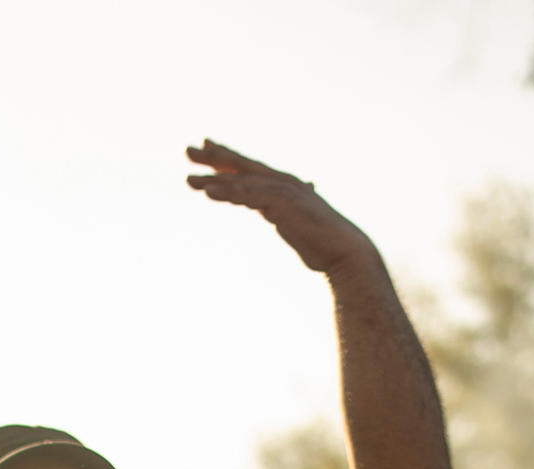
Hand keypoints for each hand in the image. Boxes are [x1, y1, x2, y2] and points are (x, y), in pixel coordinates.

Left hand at [184, 140, 372, 274]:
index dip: (228, 159)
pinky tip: (208, 192)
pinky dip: (227, 192)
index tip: (206, 151)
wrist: (345, 252)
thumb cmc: (323, 243)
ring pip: (241, 181)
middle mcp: (282, 183)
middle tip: (188, 151)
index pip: (250, 169)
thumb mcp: (295, 223)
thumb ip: (283, 212)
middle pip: (242, 167)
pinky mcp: (281, 203)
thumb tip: (277, 211)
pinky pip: (248, 195)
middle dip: (215, 158)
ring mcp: (282, 191)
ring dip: (213, 179)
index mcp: (285, 186)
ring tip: (189, 180)